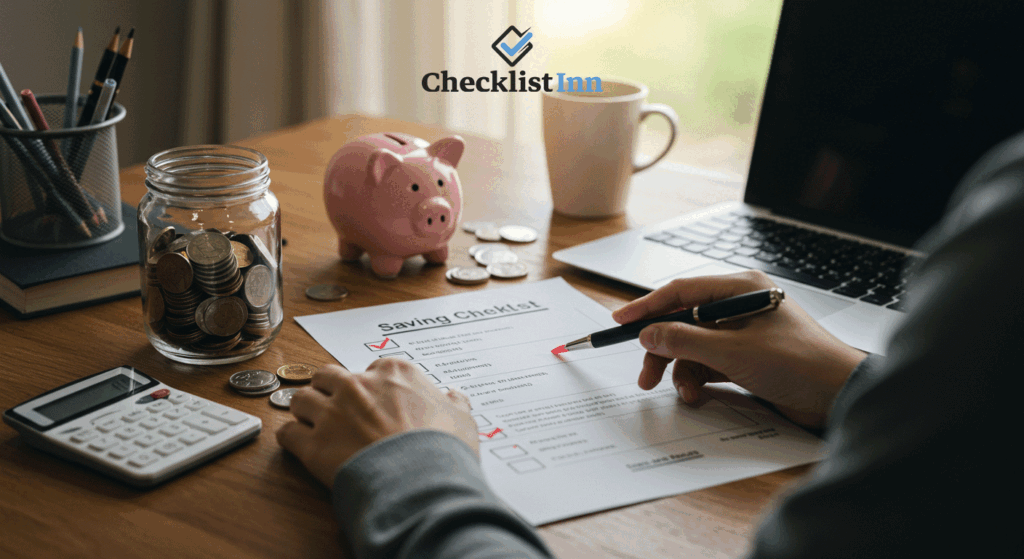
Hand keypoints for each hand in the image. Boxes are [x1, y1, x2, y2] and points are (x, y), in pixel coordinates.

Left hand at [276, 359, 478, 486]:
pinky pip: (287, 433)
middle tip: (336, 410)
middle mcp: (357, 385)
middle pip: (327, 376)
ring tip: (313, 426)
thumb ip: (454, 404)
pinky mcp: (313, 445)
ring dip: (305, 412)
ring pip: (300, 400)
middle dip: (328, 391)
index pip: (371, 369)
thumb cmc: (442, 450)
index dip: (371, 387)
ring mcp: (332, 413)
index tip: (375, 402)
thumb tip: (454, 398)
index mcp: (394, 373)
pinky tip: (300, 448)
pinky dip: (291, 440)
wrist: (421, 483)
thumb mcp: (462, 420)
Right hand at [612, 271, 866, 428]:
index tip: (620, 321)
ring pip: (693, 348)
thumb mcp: (733, 351)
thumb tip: (648, 335)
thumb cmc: (800, 362)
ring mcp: (743, 335)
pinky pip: (708, 365)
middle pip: (683, 323)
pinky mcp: (747, 360)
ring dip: (683, 371)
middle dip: (663, 350)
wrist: (838, 396)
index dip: (648, 307)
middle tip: (645, 375)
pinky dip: (699, 381)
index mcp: (740, 289)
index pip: (682, 292)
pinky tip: (699, 396)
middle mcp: (740, 307)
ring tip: (685, 393)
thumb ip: (684, 341)